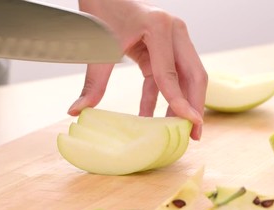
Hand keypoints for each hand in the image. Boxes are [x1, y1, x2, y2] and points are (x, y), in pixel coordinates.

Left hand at [69, 0, 206, 139]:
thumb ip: (93, 81)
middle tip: (195, 133)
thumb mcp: (99, 47)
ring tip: (182, 129)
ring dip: (185, 102)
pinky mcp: (167, 46)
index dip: (179, 101)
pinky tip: (155, 116)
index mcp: (159, 27)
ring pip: (188, 76)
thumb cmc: (102, 11)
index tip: (189, 123)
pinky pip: (170, 75)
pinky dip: (164, 95)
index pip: (171, 73)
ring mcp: (175, 37)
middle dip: (195, 104)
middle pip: (194, 74)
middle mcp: (174, 31)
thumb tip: (78, 110)